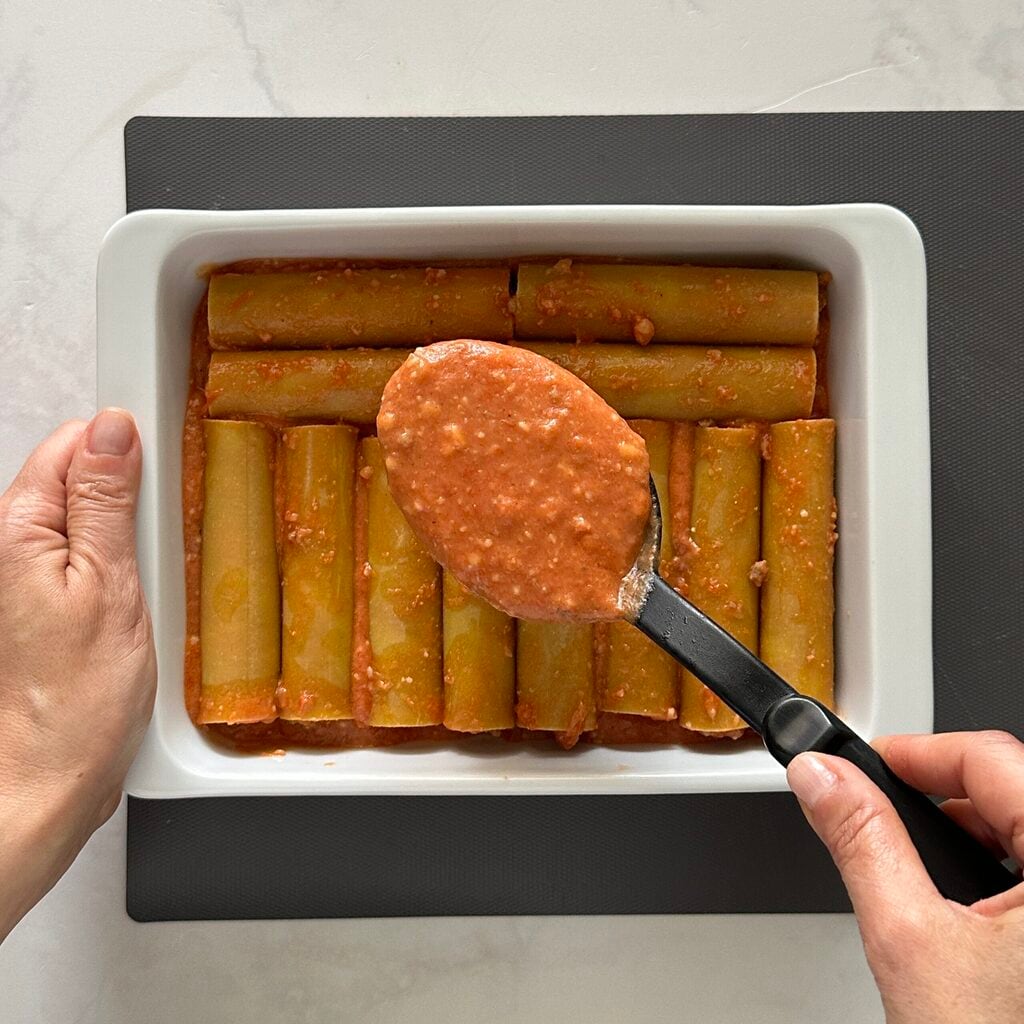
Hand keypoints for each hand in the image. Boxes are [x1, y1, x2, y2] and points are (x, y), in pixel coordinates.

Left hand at [0, 410, 155, 940]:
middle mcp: (7, 550)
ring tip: (144, 591)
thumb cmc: (73, 704)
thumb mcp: (110, 587)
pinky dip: (121, 573)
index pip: (69, 445)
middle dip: (127, 503)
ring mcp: (25, 580)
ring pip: (89, 524)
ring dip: (127, 543)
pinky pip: (89, 562)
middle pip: (79, 482)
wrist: (50, 779)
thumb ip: (107, 502)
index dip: (120, 451)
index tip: (158, 478)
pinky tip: (135, 609)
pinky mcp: (45, 607)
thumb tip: (112, 431)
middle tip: (152, 554)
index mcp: (13, 532)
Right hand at [788, 732, 1023, 1022]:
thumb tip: (820, 777)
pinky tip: (961, 901)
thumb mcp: (910, 941)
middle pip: (1010, 788)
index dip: (914, 752)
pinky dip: (997, 869)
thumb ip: (860, 841)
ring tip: (909, 860)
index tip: (860, 762)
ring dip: (964, 831)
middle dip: (934, 794)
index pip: (990, 757)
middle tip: (871, 808)